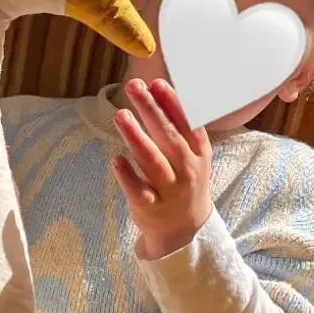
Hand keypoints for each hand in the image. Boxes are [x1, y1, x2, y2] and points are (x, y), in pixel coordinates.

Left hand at [112, 78, 212, 260]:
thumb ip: (175, 125)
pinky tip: (116, 159)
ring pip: (152, 161)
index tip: (156, 83)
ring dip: (136, 137)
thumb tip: (156, 87)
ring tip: (120, 115)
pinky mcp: (149, 206)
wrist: (185, 229)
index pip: (187, 124)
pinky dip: (127, 175)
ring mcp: (168, 190)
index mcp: (197, 153)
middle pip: (168, 137)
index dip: (172, 103)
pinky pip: (138, 190)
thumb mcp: (190, 155)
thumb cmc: (182, 181)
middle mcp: (186, 170)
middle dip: (151, 110)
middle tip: (133, 87)